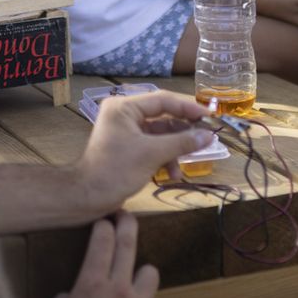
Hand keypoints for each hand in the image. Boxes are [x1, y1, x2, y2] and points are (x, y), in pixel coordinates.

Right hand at [36, 213, 161, 297]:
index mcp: (91, 284)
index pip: (101, 243)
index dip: (103, 226)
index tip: (104, 219)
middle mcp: (119, 288)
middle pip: (128, 246)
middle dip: (127, 225)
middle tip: (127, 216)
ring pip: (150, 273)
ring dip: (141, 272)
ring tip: (135, 278)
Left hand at [74, 90, 210, 209]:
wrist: (87, 198)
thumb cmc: (115, 170)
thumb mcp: (152, 154)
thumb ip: (182, 142)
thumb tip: (210, 135)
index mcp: (125, 107)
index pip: (163, 100)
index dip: (188, 107)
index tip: (210, 116)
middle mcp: (125, 115)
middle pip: (163, 116)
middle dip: (184, 132)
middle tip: (206, 138)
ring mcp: (126, 132)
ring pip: (160, 134)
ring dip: (175, 149)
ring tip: (187, 163)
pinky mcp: (129, 148)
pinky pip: (153, 146)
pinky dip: (165, 158)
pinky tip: (173, 174)